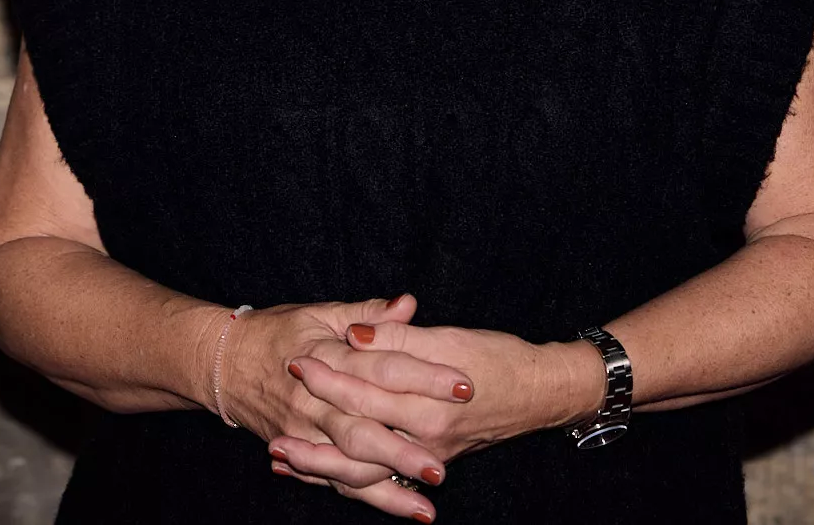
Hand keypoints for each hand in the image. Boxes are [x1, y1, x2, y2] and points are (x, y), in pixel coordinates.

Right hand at [217, 295, 476, 520]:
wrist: (222, 363)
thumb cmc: (277, 332)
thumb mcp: (320, 313)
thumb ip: (368, 314)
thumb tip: (409, 303)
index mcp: (325, 356)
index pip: (382, 368)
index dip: (424, 377)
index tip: (464, 385)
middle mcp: (313, 400)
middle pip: (363, 428)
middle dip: (403, 451)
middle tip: (442, 466)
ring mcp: (303, 431)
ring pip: (348, 464)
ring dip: (389, 484)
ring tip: (428, 500)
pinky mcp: (300, 451)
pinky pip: (335, 480)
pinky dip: (369, 498)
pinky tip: (405, 509)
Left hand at [269, 319, 602, 476]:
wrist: (540, 393)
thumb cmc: (497, 358)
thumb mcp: (450, 339)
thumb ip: (398, 338)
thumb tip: (355, 335)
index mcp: (429, 401)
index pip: (368, 389)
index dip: (330, 375)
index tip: (296, 360)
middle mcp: (427, 436)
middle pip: (358, 434)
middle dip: (314, 430)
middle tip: (273, 428)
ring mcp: (427, 455)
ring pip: (364, 469)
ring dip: (320, 465)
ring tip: (280, 457)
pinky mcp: (429, 462)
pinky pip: (380, 479)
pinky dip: (346, 479)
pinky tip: (316, 475)